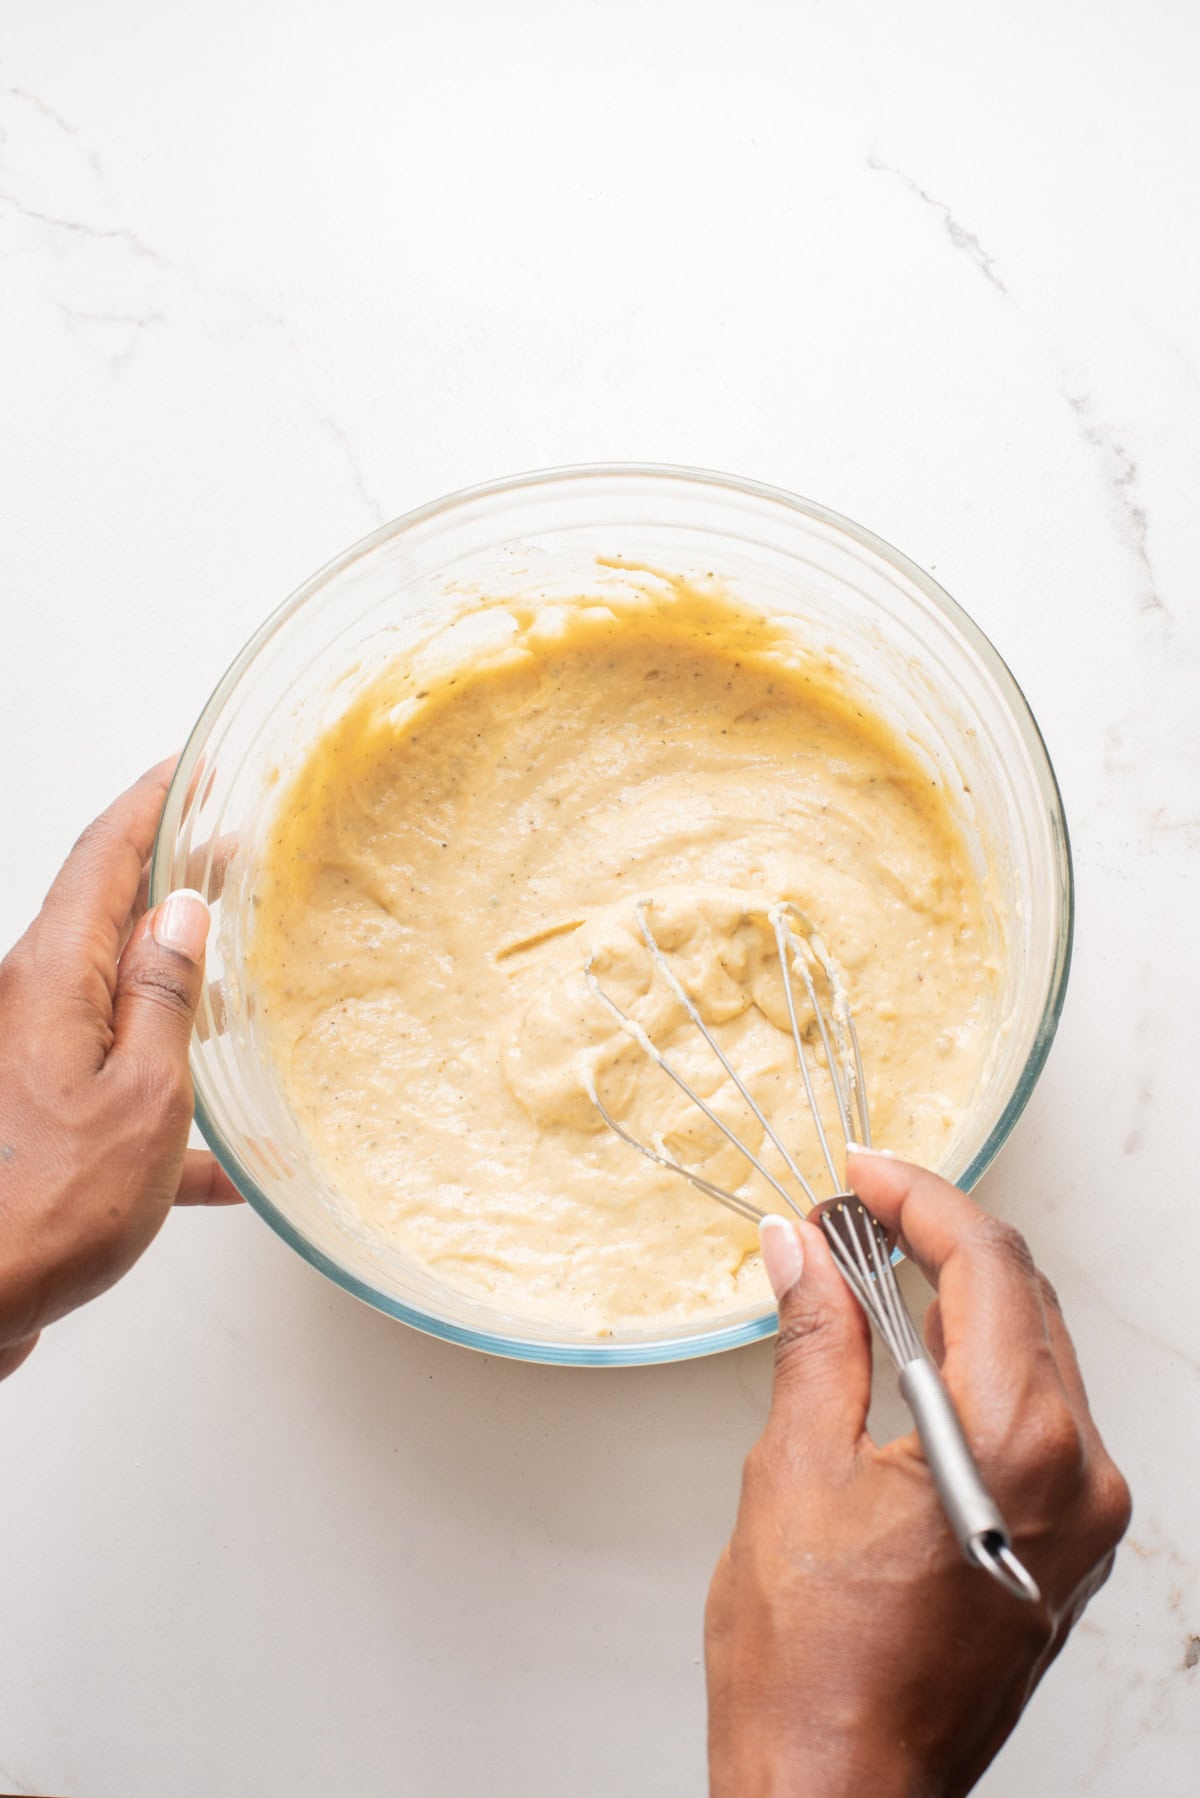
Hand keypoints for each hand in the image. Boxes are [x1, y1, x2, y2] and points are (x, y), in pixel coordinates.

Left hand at [0, 762, 240, 1380]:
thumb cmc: (45, 1206)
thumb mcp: (142, 1095)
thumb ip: (166, 999)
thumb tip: (181, 915)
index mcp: (53, 980)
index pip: (103, 859)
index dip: (151, 805)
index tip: (191, 768)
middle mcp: (30, 1006)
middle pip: (105, 920)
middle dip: (169, 883)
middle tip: (230, 852)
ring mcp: (28, 1063)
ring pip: (113, 1002)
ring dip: (175, 988)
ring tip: (238, 981)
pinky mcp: (34, 1122)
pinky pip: (112, 1088)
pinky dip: (167, 1105)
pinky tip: (224, 1161)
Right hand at [705, 1151, 1130, 1796]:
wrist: (841, 1793)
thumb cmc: (813, 1667)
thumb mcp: (792, 1471)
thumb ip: (815, 1340)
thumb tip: (804, 1252)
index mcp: (1017, 1445)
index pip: (988, 1265)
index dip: (920, 1198)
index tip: (863, 1173)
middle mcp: (1079, 1477)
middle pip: (1026, 1299)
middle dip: (939, 1239)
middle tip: (854, 1214)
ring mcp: (1086, 1519)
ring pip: (1039, 1354)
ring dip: (961, 1299)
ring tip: (871, 1273)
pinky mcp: (1071, 1547)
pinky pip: (1043, 1417)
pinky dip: (981, 1366)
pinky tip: (915, 1355)